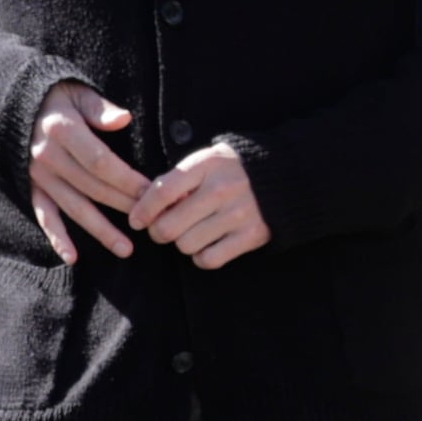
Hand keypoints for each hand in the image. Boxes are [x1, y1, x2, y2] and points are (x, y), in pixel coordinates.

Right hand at [24, 82, 149, 261]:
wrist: (15, 103)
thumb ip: (99, 108)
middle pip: (93, 188)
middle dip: (125, 205)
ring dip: (100, 230)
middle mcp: (48, 157)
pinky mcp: (32, 188)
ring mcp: (39, 176)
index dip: (127, 180)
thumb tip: (124, 119)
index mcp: (63, 132)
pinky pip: (44, 216)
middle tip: (152, 222)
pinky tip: (72, 257)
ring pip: (74, 208)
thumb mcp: (78, 93)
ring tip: (126, 249)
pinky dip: (57, 237)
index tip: (152, 192)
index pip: (100, 162)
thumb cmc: (57, 97)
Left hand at [131, 141, 272, 270]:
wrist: (285, 175)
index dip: (143, 210)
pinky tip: (206, 245)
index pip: (162, 192)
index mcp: (207, 165)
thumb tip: (145, 206)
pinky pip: (209, 259)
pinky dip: (202, 257)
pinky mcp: (252, 236)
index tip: (136, 220)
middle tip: (163, 229)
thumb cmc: (234, 169)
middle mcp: (222, 190)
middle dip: (159, 231)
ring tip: (192, 231)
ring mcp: (238, 214)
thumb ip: (178, 179)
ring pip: (186, 245)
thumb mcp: (207, 161)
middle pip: (169, 226)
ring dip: (183, 243)